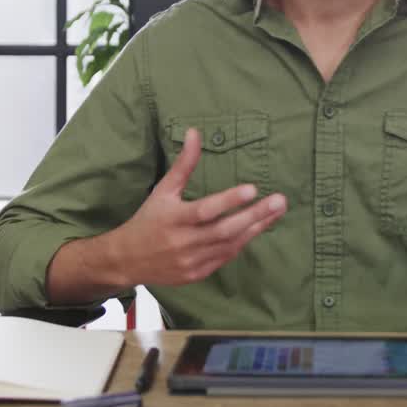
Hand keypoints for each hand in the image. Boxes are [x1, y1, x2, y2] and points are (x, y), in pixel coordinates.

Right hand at [108, 128, 287, 286]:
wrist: (127, 259)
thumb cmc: (148, 219)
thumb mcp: (163, 189)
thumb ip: (184, 164)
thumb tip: (195, 132)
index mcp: (174, 219)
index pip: (205, 210)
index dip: (228, 200)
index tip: (252, 189)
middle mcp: (184, 242)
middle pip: (225, 230)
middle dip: (255, 215)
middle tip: (279, 200)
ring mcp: (191, 261)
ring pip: (230, 245)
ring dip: (255, 228)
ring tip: (276, 211)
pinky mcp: (197, 274)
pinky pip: (225, 258)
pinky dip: (242, 242)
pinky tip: (258, 228)